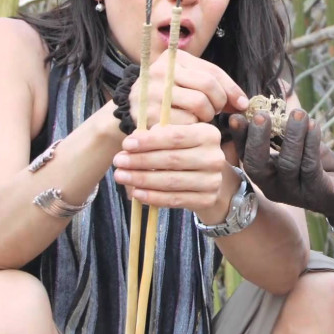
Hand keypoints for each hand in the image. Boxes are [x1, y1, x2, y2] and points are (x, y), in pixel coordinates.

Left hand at [111, 123, 228, 214]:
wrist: (210, 178)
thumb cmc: (187, 152)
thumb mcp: (178, 137)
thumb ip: (158, 135)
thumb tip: (134, 139)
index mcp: (208, 134)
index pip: (175, 137)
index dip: (149, 141)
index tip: (126, 144)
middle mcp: (214, 157)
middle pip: (172, 159)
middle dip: (140, 161)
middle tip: (118, 161)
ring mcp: (213, 180)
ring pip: (171, 181)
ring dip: (142, 179)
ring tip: (121, 176)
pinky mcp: (207, 199)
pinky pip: (175, 199)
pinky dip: (153, 197)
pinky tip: (136, 193)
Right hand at [131, 49, 248, 126]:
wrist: (134, 109)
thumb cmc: (171, 95)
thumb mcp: (191, 81)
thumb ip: (217, 86)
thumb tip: (243, 104)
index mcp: (174, 59)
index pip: (212, 72)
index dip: (232, 90)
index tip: (241, 104)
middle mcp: (161, 71)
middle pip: (207, 86)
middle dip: (219, 103)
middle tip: (215, 111)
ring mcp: (153, 92)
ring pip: (199, 104)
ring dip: (207, 116)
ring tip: (200, 117)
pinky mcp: (149, 114)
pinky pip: (186, 122)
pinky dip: (192, 126)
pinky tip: (187, 125)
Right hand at [237, 109, 333, 229]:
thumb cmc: (314, 165)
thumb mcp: (295, 146)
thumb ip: (281, 129)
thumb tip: (270, 95)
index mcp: (265, 175)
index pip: (246, 156)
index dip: (239, 137)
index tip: (236, 116)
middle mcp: (274, 186)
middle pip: (257, 166)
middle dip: (258, 139)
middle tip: (262, 115)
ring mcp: (294, 192)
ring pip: (288, 164)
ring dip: (293, 135)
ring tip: (298, 113)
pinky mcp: (317, 192)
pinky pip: (310, 166)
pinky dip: (311, 143)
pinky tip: (313, 125)